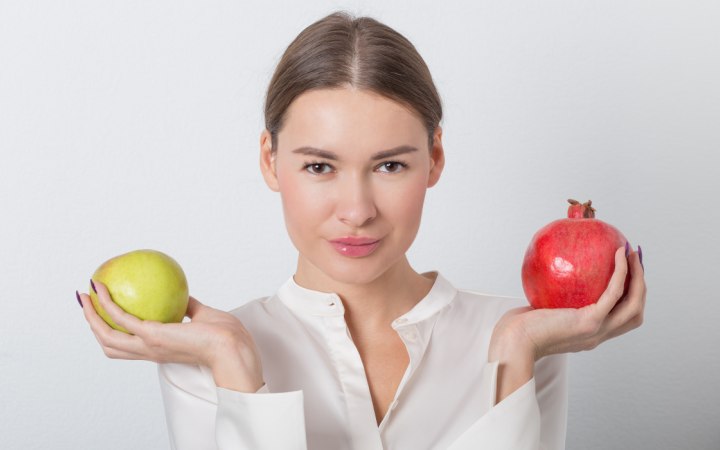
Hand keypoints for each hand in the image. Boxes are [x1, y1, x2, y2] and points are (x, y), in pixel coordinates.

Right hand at [78, 280, 263, 391]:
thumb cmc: (225, 336)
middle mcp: (149, 350)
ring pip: (106, 335)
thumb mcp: (203, 317)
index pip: (129, 345)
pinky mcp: (151, 335)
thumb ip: (189, 307)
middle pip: (109, 344)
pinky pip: (120, 318)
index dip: (112, 331)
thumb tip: (182, 292)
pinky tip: (101, 289)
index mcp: (160, 348)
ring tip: (84, 295)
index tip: (104, 313)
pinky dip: (106, 304)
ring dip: (91, 315)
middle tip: (85, 303)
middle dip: (93, 324)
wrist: (232, 347)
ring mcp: (148, 345)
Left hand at [489, 245, 645, 400]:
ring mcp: (596, 330)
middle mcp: (597, 335)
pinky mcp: (589, 322)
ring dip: (638, 277)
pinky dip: (621, 272)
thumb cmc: (516, 329)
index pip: (619, 319)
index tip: (627, 274)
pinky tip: (619, 254)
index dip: (629, 298)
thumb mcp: (539, 312)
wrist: (512, 343)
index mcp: (588, 334)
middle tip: (636, 260)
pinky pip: (613, 293)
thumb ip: (550, 299)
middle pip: (634, 312)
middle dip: (640, 285)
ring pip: (633, 304)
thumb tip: (549, 276)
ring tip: (633, 254)